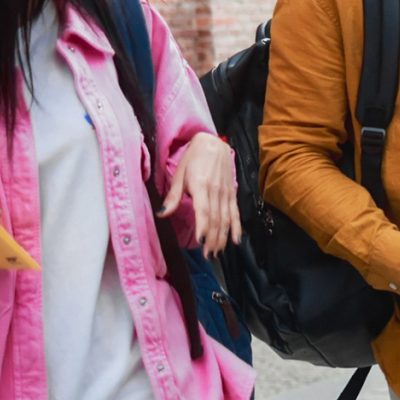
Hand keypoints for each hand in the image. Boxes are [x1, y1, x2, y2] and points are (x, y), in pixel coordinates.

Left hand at [159, 133, 240, 255]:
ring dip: (223, 237)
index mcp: (201, 186)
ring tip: (218, 252)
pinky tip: (236, 240)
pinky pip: (235, 213)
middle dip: (213, 239)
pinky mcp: (232, 194)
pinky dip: (236, 227)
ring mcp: (226, 193)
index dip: (204, 227)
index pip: (203, 210)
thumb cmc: (193, 158)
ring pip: (226, 219)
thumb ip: (173, 196)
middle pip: (216, 219)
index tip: (202, 242)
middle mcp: (216, 191)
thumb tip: (162, 214)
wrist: (214, 144)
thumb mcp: (179, 174)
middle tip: (208, 255)